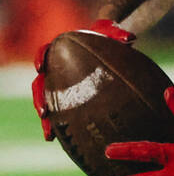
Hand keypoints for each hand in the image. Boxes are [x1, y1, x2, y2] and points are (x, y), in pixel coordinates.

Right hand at [32, 19, 134, 141]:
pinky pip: (62, 114)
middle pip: (40, 86)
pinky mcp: (69, 98)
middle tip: (44, 112)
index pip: (44, 54)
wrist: (105, 46)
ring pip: (48, 104)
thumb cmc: (105, 37)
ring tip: (50, 135)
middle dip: (40, 100)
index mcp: (58, 52)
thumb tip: (131, 37)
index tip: (40, 68)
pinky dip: (62, 127)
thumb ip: (117, 34)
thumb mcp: (110, 32)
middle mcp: (54, 70)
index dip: (40, 60)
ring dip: (48, 121)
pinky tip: (66, 142)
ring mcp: (59, 86)